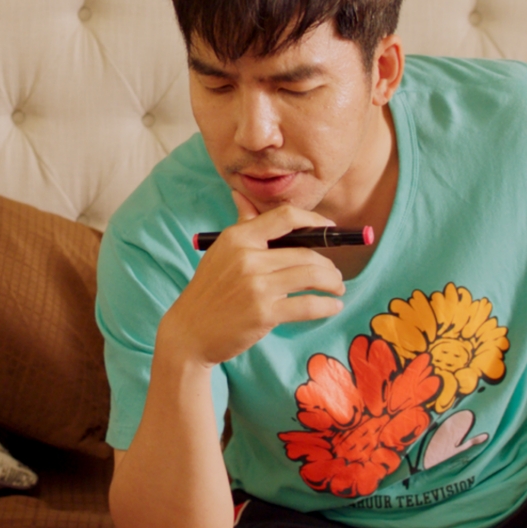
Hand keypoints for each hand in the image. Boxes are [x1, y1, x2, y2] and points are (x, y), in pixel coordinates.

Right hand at [155, 193, 345, 367]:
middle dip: (328, 264)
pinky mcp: (263, 313)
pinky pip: (307, 305)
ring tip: (336, 287)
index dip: (314, 221)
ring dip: (332, 282)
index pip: (286, 217)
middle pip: (305, 252)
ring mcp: (255, 286)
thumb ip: (241, 225)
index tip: (330, 229)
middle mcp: (247, 257)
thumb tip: (241, 195)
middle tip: (334, 274)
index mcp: (238, 237)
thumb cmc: (209, 290)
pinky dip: (327, 306)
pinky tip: (333, 306)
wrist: (189, 332)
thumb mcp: (221, 252)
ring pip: (311, 276)